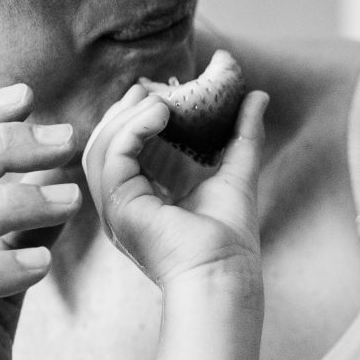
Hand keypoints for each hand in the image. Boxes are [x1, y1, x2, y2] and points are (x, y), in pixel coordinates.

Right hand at [83, 81, 268, 288]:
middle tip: (150, 87)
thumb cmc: (231, 236)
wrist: (226, 271)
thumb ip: (244, 133)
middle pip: (105, 144)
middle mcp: (121, 203)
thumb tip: (258, 95)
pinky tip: (161, 113)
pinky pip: (113, 155)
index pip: (124, 148)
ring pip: (101, 146)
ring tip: (158, 98)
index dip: (137, 117)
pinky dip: (134, 128)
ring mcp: (114, 207)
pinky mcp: (117, 206)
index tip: (161, 92)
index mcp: (141, 197)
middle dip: (125, 111)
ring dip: (127, 115)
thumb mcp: (236, 170)